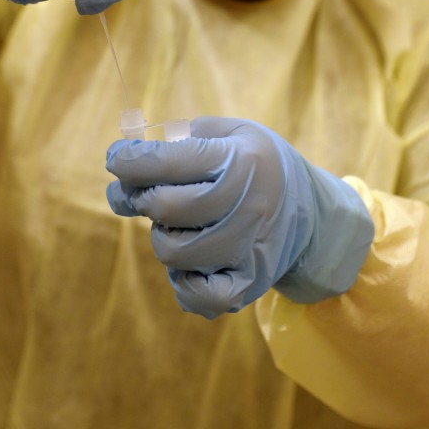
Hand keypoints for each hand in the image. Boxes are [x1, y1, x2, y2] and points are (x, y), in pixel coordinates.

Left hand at [105, 116, 373, 319]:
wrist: (313, 212)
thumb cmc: (256, 164)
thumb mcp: (229, 132)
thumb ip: (177, 140)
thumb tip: (123, 170)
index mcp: (242, 160)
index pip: (166, 162)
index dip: (128, 161)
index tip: (115, 159)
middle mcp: (248, 205)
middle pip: (165, 207)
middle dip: (142, 197)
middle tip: (145, 193)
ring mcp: (250, 248)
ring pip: (173, 252)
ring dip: (163, 237)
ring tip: (179, 225)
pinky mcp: (251, 283)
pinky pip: (200, 296)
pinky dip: (183, 284)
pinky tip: (189, 265)